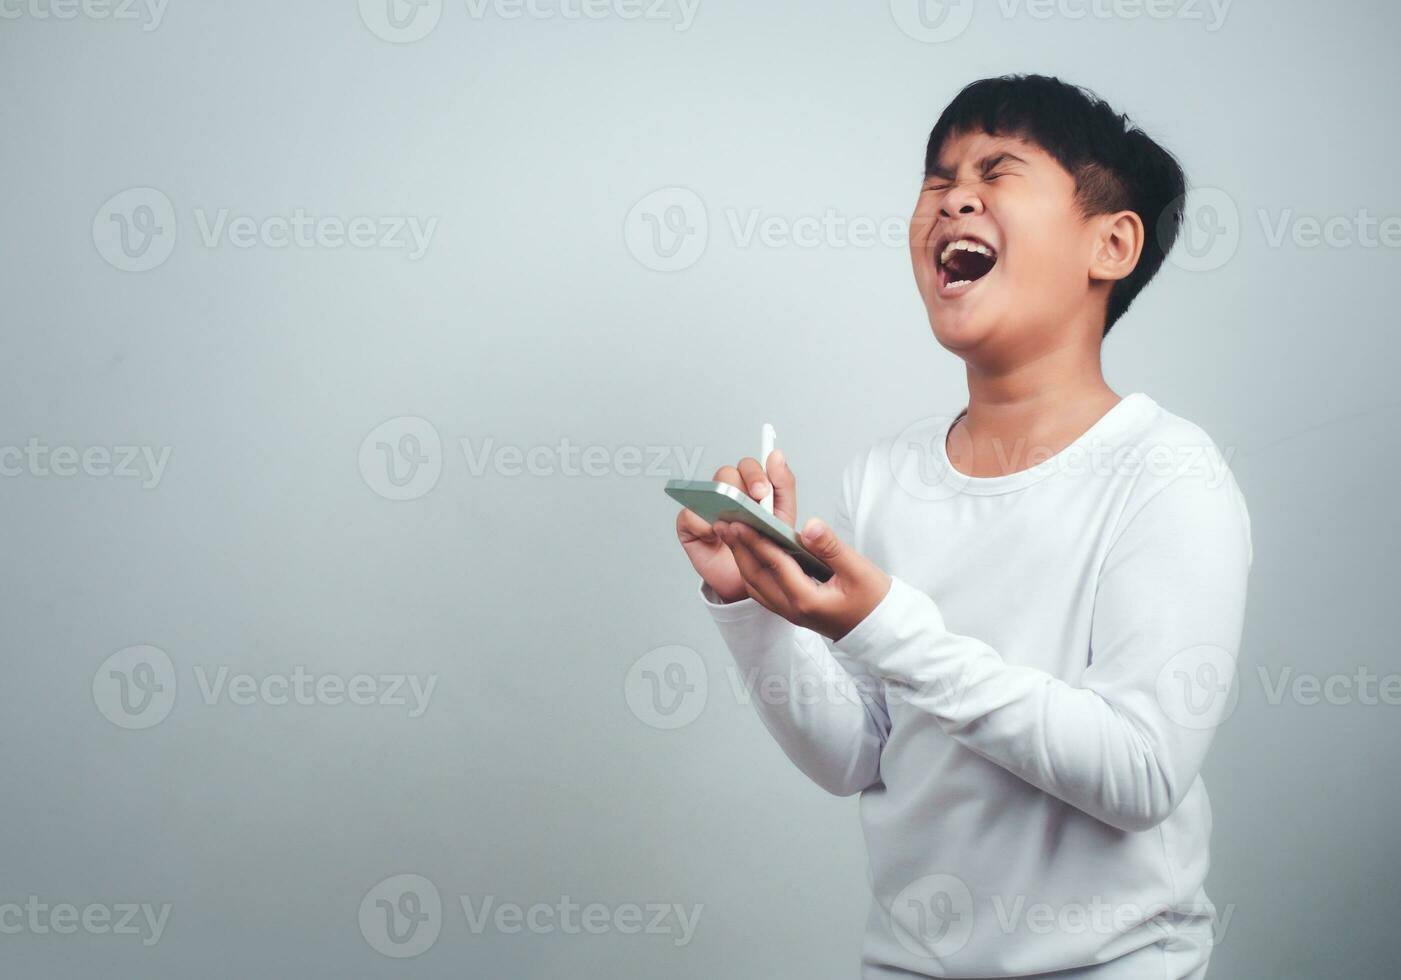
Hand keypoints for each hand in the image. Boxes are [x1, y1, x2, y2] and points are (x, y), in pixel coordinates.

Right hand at [676, 450, 796, 603]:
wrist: (749, 581)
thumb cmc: (763, 547)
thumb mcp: (782, 518)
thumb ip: (783, 486)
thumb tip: (777, 456)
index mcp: (750, 488)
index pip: (749, 467)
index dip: (755, 474)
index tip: (762, 490)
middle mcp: (726, 494)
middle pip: (728, 474)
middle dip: (741, 488)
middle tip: (753, 504)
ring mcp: (706, 507)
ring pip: (709, 489)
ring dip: (723, 503)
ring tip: (735, 522)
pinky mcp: (690, 525)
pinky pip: (689, 515)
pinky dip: (703, 525)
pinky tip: (715, 535)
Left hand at [711, 515, 892, 641]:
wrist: (882, 630)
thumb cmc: (873, 601)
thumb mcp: (858, 570)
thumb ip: (831, 547)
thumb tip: (809, 526)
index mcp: (807, 600)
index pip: (774, 565)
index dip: (756, 541)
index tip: (740, 520)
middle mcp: (793, 609)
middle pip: (755, 576)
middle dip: (739, 548)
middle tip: (725, 523)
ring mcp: (791, 612)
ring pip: (756, 585)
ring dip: (742, 560)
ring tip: (733, 535)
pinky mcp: (793, 610)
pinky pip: (764, 590)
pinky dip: (753, 570)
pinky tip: (751, 554)